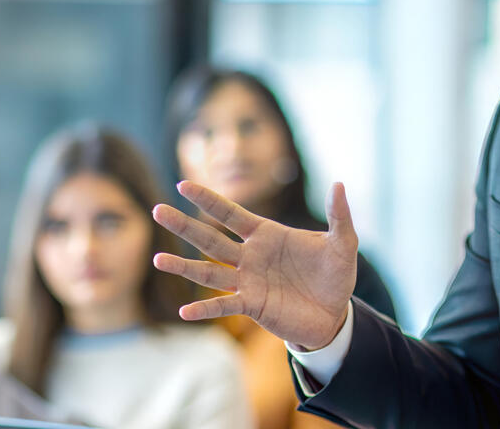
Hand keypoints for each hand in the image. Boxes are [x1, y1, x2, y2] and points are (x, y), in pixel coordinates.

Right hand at [151, 180, 357, 350]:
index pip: (231, 213)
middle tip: (157, 209)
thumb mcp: (342, 244)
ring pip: (208, 272)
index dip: (208, 199)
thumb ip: (339, 216)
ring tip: (157, 259)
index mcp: (266, 234)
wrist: (334, 314)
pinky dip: (205, 310)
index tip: (183, 184)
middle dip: (184, 224)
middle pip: (210, 238)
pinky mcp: (252, 306)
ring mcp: (247, 281)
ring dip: (183, 266)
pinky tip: (184, 314)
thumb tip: (339, 184)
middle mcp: (250, 256)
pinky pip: (224, 306)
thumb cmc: (334, 275)